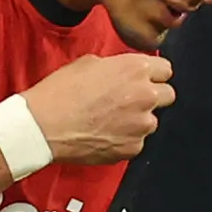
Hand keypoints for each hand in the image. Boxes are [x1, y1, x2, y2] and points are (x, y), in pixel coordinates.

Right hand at [20, 50, 173, 163]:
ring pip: (152, 121)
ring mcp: (142, 124)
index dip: (154, 74)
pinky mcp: (133, 148)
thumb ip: (116, 67)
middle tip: (131, 101)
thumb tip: (124, 73)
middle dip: (153, 96)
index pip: (166, 69)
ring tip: (110, 121)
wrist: (43, 126)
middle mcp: (146, 95)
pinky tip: (104, 135)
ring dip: (138, 120)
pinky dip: (125, 140)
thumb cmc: (60, 92)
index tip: (145, 79)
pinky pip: (137, 142)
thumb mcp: (88, 63)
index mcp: (136, 69)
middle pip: (168, 95)